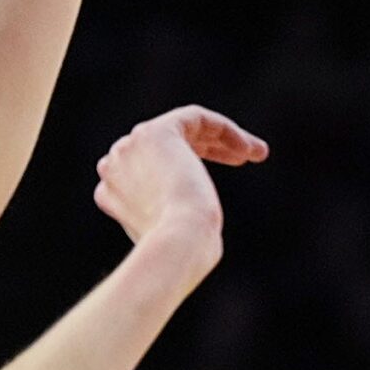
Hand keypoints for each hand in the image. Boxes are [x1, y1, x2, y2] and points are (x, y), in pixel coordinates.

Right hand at [92, 105, 269, 249]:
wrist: (178, 243)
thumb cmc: (185, 252)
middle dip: (209, 148)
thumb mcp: (180, 238)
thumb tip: (194, 213)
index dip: (191, 167)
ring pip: (182, 130)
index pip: (150, 167)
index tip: (224, 175)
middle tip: (245, 157)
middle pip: (164, 146)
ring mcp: (130, 148)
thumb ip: (176, 217)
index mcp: (112, 194)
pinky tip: (248, 147)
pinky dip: (224, 129)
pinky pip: (194, 117)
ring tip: (257, 152)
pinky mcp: (154, 132)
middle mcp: (113, 167)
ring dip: (222, 139)